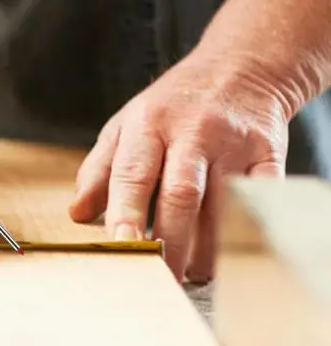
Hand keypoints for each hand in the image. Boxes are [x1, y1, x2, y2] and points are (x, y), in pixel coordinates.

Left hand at [68, 49, 289, 282]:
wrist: (240, 66)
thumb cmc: (172, 106)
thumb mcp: (126, 126)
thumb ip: (100, 169)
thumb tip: (77, 213)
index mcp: (148, 125)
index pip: (133, 174)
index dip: (126, 213)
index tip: (121, 247)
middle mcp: (192, 132)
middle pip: (181, 195)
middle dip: (170, 243)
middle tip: (159, 279)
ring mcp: (233, 143)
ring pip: (221, 204)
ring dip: (206, 248)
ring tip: (191, 274)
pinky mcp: (268, 152)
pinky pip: (259, 198)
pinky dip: (245, 229)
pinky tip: (230, 254)